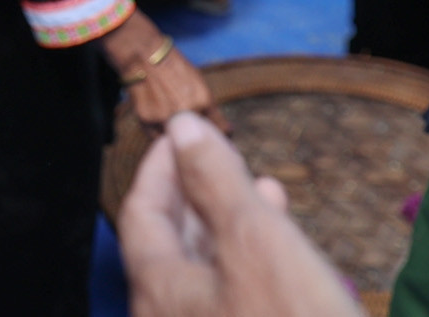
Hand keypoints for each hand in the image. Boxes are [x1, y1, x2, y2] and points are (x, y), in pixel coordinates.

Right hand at [104, 12, 216, 131]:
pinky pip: (159, 138)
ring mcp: (164, 118)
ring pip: (178, 142)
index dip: (220, 135)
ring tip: (173, 124)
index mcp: (203, 101)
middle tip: (193, 130)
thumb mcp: (199, 83)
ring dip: (178, 138)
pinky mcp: (146, 120)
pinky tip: (160, 122)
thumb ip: (212, 109)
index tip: (216, 135)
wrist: (142, 54)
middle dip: (198, 137)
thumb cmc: (174, 67)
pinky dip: (161, 134)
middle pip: (199, 139)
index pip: (221, 132)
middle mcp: (185, 112)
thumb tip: (229, 132)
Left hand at [120, 113, 363, 316]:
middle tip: (221, 159)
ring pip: (203, 279)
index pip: (140, 216)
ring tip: (263, 194)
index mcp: (160, 295)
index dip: (160, 168)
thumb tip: (181, 129)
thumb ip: (216, 182)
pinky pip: (232, 306)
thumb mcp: (258, 243)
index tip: (179, 134)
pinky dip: (252, 269)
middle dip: (198, 197)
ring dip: (230, 230)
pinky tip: (287, 257)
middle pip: (169, 249)